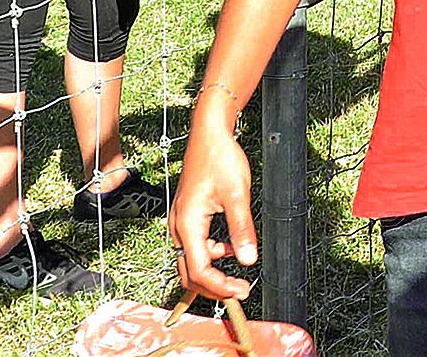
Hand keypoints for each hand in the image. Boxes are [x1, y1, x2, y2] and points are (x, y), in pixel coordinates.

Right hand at [170, 112, 256, 299]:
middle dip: (214, 286)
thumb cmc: (221, 159)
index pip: (199, 270)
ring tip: (239, 275)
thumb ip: (242, 229)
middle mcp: (178, 227)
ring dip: (213, 272)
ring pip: (191, 261)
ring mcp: (180, 223)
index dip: (219, 285)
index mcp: (187, 224)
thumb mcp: (238, 194)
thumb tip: (248, 260)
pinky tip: (229, 247)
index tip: (242, 289)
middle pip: (189, 272)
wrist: (208, 135)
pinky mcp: (187, 218)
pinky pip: (194, 246)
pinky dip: (211, 255)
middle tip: (241, 290)